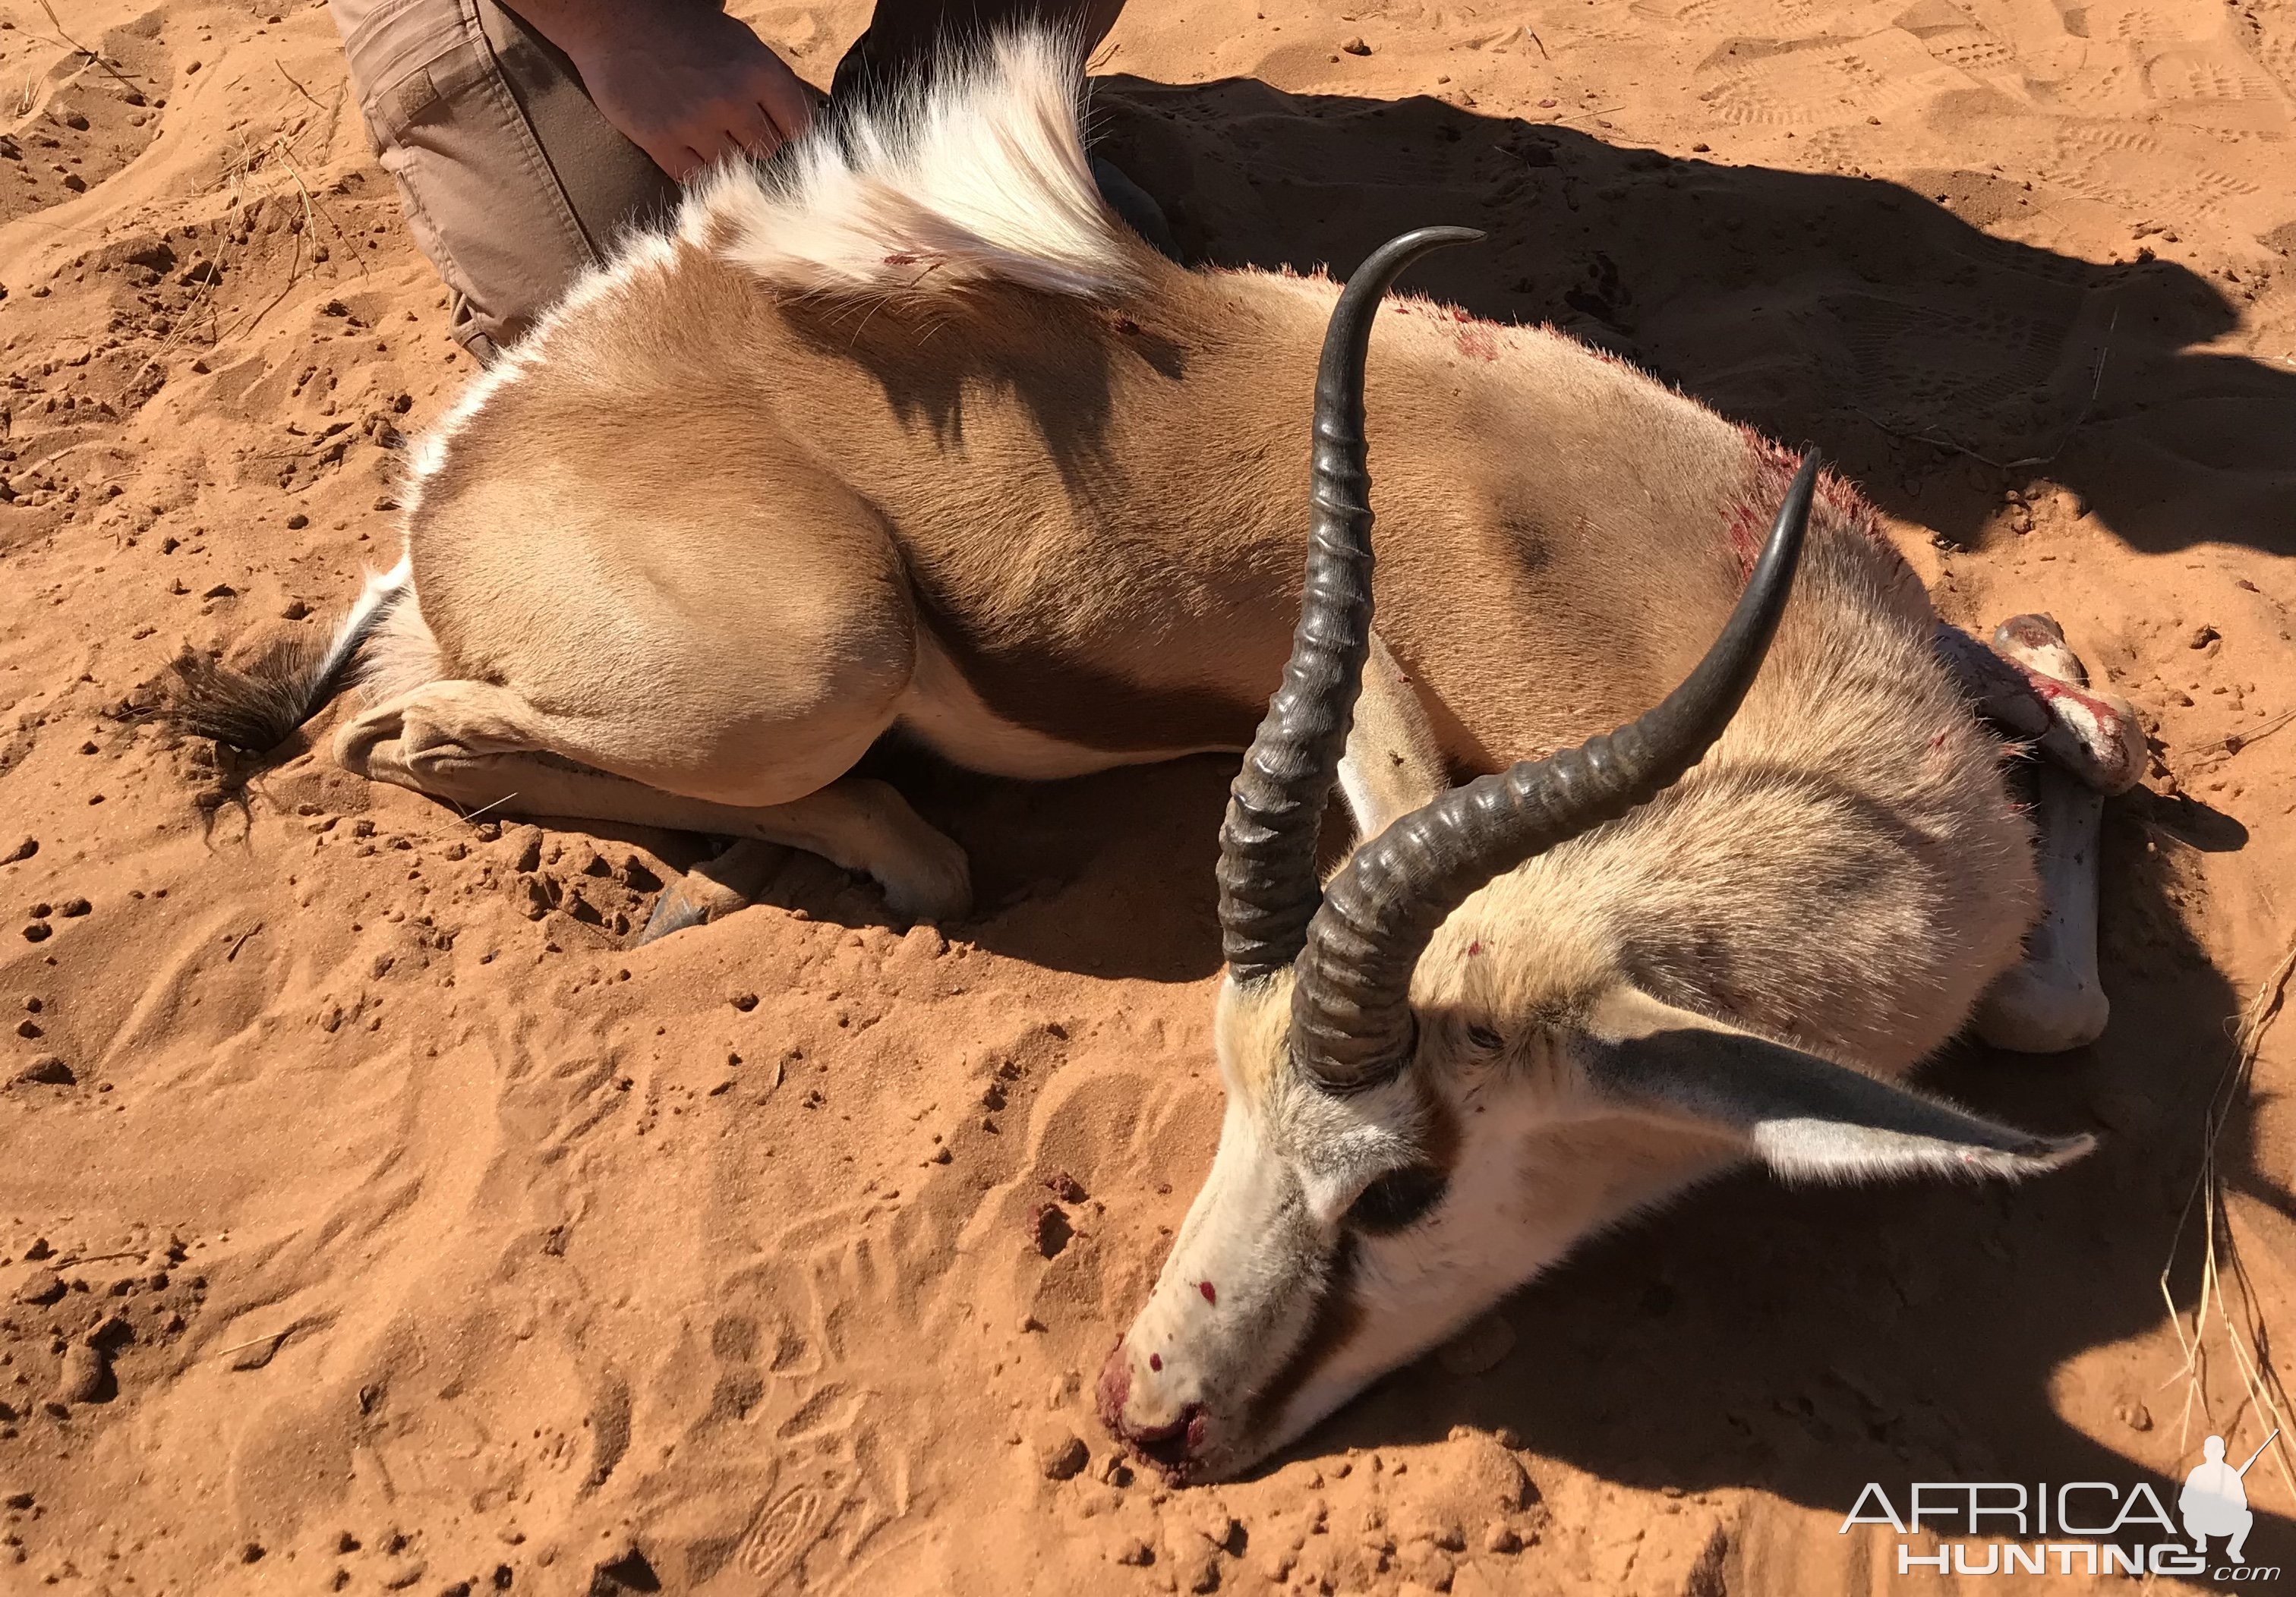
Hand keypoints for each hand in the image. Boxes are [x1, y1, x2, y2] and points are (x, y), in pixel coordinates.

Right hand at [552, 7, 816, 179]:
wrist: (616, 20)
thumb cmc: (682, 29)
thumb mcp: (739, 41)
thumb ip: (770, 82)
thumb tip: (797, 124)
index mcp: (758, 70)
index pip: (799, 127)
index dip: (785, 128)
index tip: (769, 124)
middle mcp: (732, 99)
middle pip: (766, 150)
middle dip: (751, 140)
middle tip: (728, 123)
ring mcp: (696, 123)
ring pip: (732, 167)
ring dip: (720, 155)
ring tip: (700, 127)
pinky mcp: (661, 141)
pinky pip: (694, 177)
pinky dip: (691, 165)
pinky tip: (681, 140)